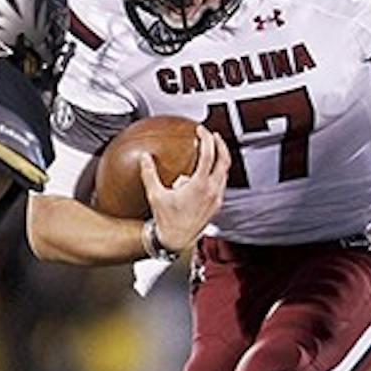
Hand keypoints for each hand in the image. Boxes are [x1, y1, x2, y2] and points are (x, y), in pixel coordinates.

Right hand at [142, 125, 229, 253]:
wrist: (176, 241)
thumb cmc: (167, 221)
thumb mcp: (155, 194)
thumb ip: (149, 174)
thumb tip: (145, 158)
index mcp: (200, 185)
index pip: (208, 154)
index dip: (206, 138)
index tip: (201, 130)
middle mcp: (212, 191)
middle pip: (224, 160)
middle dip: (220, 144)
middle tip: (213, 135)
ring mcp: (217, 199)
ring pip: (225, 172)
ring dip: (220, 159)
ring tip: (212, 151)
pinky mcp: (217, 205)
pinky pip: (222, 184)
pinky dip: (218, 173)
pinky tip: (208, 173)